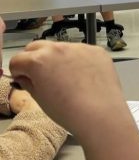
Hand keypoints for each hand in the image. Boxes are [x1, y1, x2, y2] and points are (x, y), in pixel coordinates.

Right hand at [9, 41, 129, 138]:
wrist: (99, 112)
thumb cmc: (69, 110)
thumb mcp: (39, 98)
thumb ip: (28, 82)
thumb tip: (26, 77)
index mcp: (39, 60)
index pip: (17, 59)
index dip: (18, 71)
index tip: (24, 78)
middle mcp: (58, 49)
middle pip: (37, 47)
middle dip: (34, 59)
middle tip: (40, 75)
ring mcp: (79, 47)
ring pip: (61, 48)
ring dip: (58, 58)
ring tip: (66, 79)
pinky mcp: (96, 50)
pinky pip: (81, 52)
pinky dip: (79, 60)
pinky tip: (83, 76)